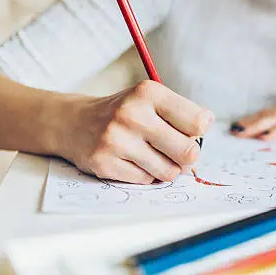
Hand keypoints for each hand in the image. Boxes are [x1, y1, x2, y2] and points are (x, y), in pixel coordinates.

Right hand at [57, 80, 213, 183]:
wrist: (75, 122)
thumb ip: (183, 118)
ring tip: (153, 155)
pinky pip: (146, 181)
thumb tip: (200, 148)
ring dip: (167, 168)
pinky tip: (133, 161)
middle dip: (187, 156)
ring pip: (169, 172)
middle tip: (176, 150)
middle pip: (188, 152)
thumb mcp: (153, 101)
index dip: (199, 132)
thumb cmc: (127, 113)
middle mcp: (132, 114)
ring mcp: (116, 140)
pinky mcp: (104, 163)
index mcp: (149, 93)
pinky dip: (146, 175)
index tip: (189, 130)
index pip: (198, 122)